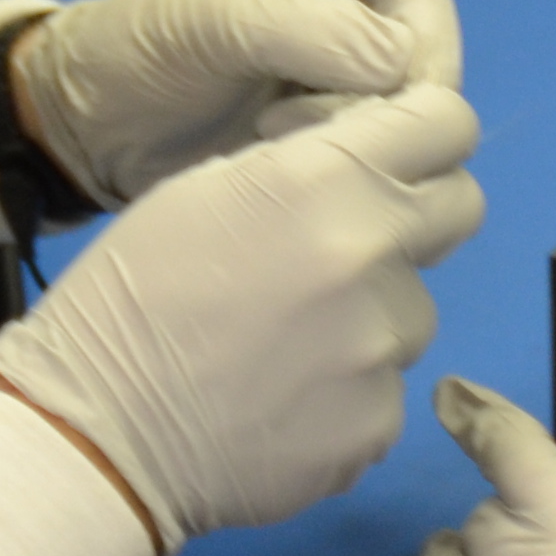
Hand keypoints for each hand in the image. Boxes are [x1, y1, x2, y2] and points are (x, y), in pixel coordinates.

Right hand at [0, 87, 483, 547]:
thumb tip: (370, 160)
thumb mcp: (202, 190)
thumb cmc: (130, 296)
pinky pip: (385, 391)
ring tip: (286, 343)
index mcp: (323, 177)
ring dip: (370, 318)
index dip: (427, 133)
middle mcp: (370, 254)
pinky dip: (346, 394)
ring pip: (413, 311)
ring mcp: (382, 348)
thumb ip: (305, 164)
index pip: (447, 122)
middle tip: (350, 246)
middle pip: (460, 210)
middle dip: (417, 216)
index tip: (403, 155)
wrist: (95, 433)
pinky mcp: (378, 424)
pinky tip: (281, 402)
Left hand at [14, 0, 464, 205]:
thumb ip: (319, 33)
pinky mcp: (335, 122)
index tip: (406, 95)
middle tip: (333, 133)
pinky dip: (354, 161)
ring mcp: (347, 63)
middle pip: (425, 46)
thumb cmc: (145, 42)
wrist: (89, 120)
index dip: (424, 36)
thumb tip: (402, 63)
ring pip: (409, 104)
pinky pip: (380, 143)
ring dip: (369, 133)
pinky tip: (307, 171)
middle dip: (393, 94)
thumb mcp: (224, 19)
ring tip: (297, 148)